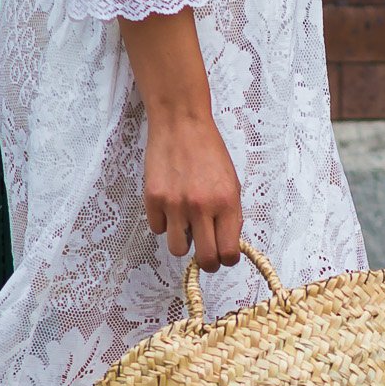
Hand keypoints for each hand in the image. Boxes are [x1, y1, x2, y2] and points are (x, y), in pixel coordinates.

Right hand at [142, 107, 242, 270]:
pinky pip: (158, 229)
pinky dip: (164, 222)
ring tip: (185, 223)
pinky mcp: (152, 199)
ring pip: (178, 249)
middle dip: (207, 261)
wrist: (181, 124)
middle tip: (206, 251)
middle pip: (205, 259)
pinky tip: (170, 203)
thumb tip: (227, 245)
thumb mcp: (231, 183)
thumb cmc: (209, 152)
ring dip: (183, 241)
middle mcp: (201, 207)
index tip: (224, 254)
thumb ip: (230, 215)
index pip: (228, 253)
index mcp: (226, 202)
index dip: (227, 259)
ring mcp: (174, 204)